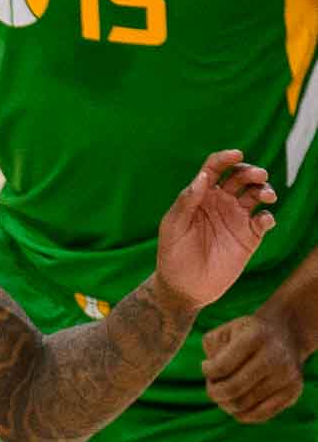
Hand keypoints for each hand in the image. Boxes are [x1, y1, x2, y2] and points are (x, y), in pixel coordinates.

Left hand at [155, 150, 275, 311]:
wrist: (183, 287)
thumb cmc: (172, 254)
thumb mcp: (173, 226)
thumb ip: (187, 201)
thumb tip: (202, 178)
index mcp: (200, 196)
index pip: (213, 170)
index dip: (225, 158)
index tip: (236, 154)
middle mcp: (220, 202)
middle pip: (240, 177)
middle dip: (250, 172)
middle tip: (257, 176)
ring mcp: (236, 218)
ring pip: (256, 194)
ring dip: (264, 190)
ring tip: (265, 195)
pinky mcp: (249, 236)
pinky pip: (264, 220)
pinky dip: (268, 216)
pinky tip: (263, 220)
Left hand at [202, 310, 304, 422]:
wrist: (285, 334)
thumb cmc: (244, 335)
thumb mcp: (223, 332)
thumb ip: (212, 350)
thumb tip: (214, 377)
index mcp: (255, 337)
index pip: (221, 367)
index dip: (207, 371)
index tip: (206, 366)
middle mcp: (276, 356)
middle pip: (232, 389)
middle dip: (214, 392)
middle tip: (212, 385)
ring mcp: (288, 375)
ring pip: (244, 405)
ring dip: (225, 403)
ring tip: (224, 391)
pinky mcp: (293, 391)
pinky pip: (260, 415)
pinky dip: (241, 414)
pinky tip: (236, 401)